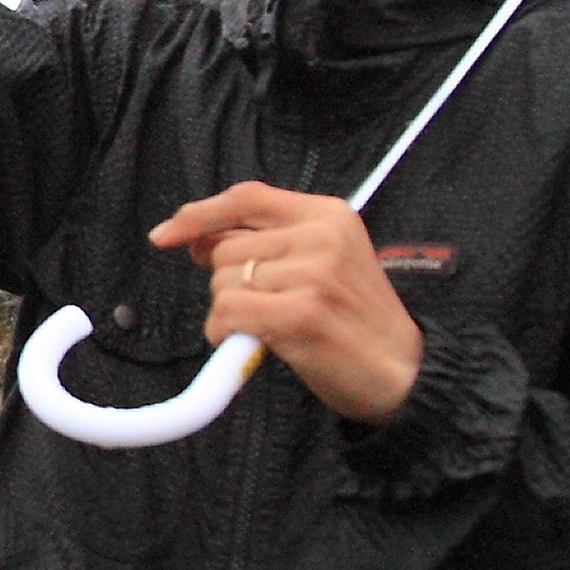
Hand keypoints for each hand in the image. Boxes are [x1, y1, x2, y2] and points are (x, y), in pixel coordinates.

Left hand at [147, 182, 422, 424]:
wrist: (404, 371)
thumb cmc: (355, 320)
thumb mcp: (324, 262)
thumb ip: (268, 243)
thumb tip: (196, 238)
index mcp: (329, 214)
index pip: (246, 197)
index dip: (198, 214)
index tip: (165, 235)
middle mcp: (322, 236)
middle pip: (227, 248)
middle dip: (227, 282)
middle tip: (264, 306)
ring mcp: (313, 274)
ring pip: (223, 282)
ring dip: (228, 311)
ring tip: (269, 326)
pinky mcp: (301, 314)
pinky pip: (227, 312)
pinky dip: (224, 331)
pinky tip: (250, 341)